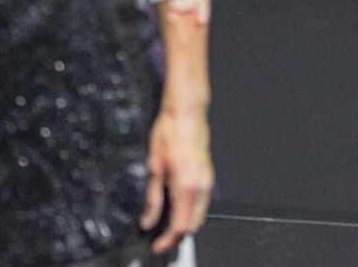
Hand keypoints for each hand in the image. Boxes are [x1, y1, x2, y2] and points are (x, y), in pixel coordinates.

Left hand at [141, 103, 213, 254]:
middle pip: (193, 224)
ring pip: (199, 214)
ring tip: (166, 223)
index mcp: (186, 185)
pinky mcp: (209, 174)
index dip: (169, 240)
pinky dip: (191, 210)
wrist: (187, 112)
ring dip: (185, 222)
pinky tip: (177, 205)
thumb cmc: (170, 132)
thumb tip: (148, 219)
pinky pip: (202, 202)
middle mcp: (201, 186)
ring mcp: (208, 180)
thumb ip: (153, 198)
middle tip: (161, 237)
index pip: (180, 226)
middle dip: (178, 235)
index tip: (157, 245)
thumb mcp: (155, 167)